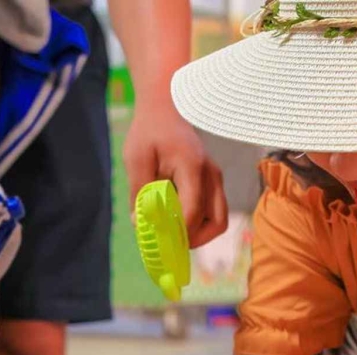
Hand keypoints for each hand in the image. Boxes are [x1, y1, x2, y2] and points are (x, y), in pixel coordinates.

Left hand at [123, 103, 227, 248]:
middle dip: (195, 240)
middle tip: (170, 242)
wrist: (166, 110)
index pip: (193, 211)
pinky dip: (199, 223)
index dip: (178, 232)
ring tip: (172, 232)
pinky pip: (214, 212)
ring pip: (219, 220)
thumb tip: (140, 224)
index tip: (158, 239)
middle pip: (218, 222)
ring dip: (199, 233)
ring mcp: (216, 179)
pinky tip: (176, 219)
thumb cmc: (149, 132)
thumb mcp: (136, 158)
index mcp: (192, 168)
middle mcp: (211, 175)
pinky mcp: (213, 182)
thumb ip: (139, 191)